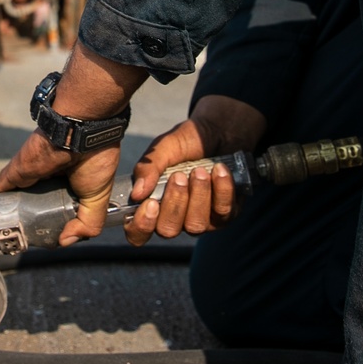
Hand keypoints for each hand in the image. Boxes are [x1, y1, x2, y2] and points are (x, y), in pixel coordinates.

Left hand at [0, 129, 121, 245]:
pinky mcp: (17, 171)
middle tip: (29, 238)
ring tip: (7, 230)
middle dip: (32, 219)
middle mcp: (49, 179)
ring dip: (13, 210)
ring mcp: (31, 175)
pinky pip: (2, 187)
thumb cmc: (95, 159)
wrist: (81, 134)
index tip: (52, 236)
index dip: (55, 222)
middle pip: (36, 203)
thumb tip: (65, 241)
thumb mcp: (98, 199)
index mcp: (70, 183)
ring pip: (17, 197)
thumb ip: (87, 223)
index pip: (58, 207)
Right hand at [124, 94, 266, 246]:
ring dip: (199, 196)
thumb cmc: (187, 142)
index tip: (150, 203)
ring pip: (195, 225)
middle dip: (174, 203)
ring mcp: (201, 220)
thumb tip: (137, 193)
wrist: (220, 131)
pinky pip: (223, 213)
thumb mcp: (165, 147)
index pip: (138, 232)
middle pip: (168, 230)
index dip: (142, 226)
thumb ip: (149, 167)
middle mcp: (175, 218)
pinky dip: (221, 190)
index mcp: (153, 204)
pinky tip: (219, 170)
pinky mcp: (225, 216)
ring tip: (201, 171)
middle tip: (179, 176)